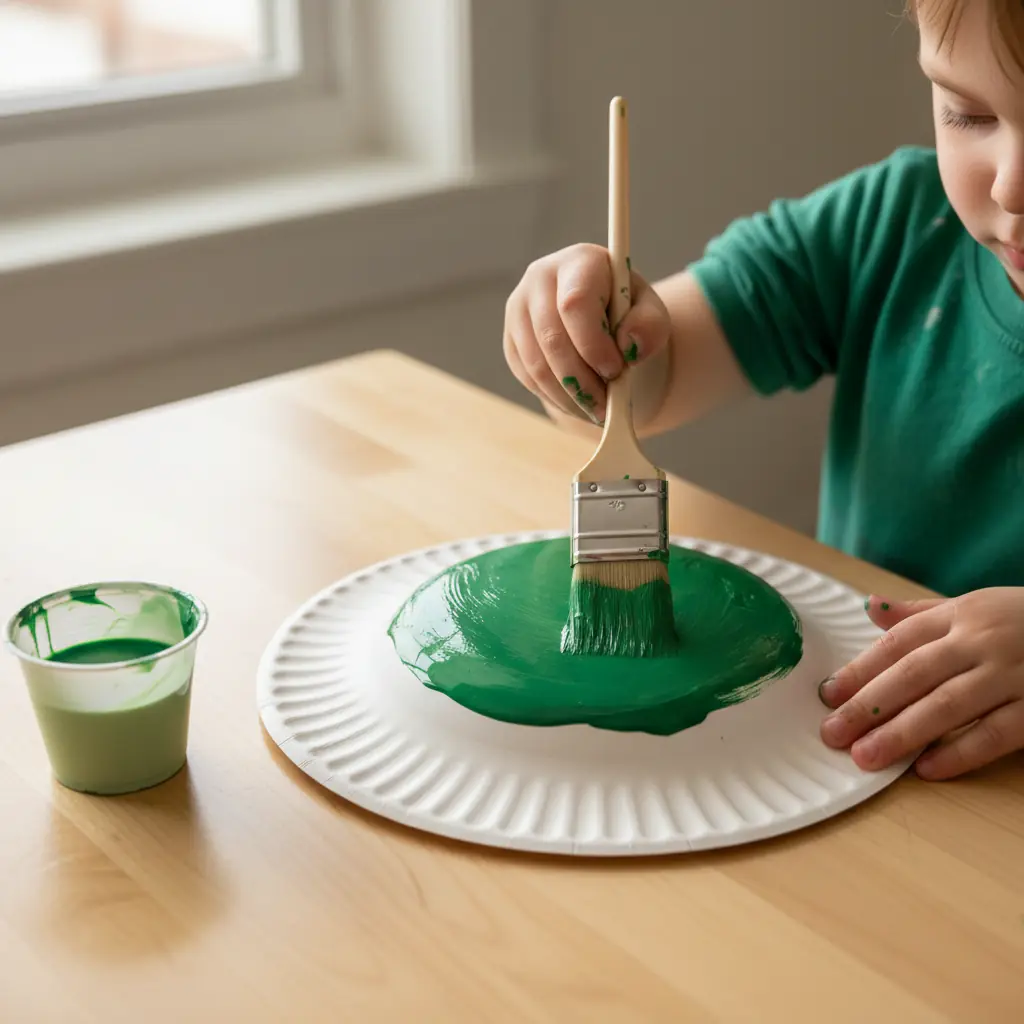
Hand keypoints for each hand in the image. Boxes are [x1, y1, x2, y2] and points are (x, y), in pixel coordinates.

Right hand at [503, 244, 671, 423]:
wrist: (601, 318)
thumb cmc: (627, 313)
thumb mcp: (651, 313)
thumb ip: (651, 325)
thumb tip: (629, 346)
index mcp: (579, 261)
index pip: (575, 304)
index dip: (593, 344)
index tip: (615, 370)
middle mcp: (540, 277)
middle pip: (552, 338)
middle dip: (581, 380)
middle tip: (606, 406)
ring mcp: (519, 308)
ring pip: (537, 364)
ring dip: (568, 396)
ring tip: (596, 410)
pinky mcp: (511, 338)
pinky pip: (527, 376)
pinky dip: (554, 397)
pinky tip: (578, 402)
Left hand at [818, 588, 1023, 779]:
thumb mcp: (975, 606)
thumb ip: (921, 614)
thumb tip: (869, 607)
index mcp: (961, 615)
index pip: (899, 643)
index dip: (860, 669)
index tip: (827, 695)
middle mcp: (982, 641)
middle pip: (914, 674)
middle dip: (868, 706)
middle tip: (833, 733)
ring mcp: (1013, 675)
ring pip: (948, 705)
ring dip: (902, 733)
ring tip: (866, 756)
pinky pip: (996, 733)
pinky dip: (960, 752)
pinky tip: (927, 769)